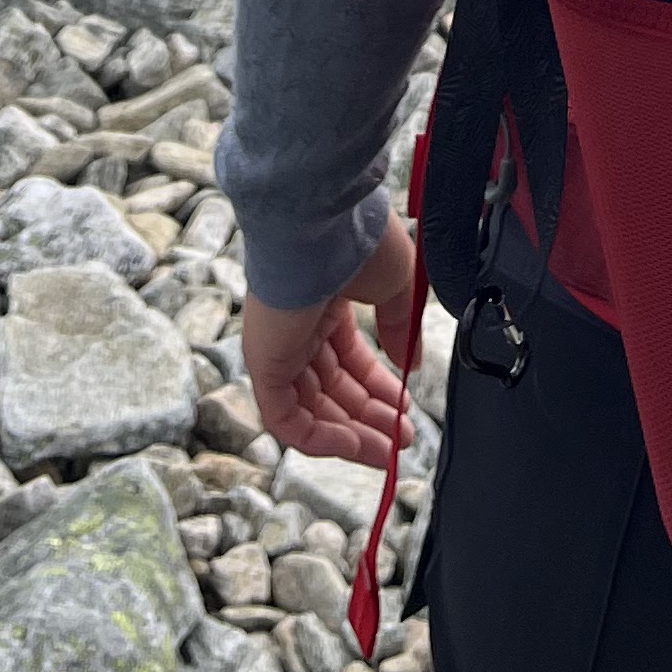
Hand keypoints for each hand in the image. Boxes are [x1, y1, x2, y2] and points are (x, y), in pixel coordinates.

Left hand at [240, 208, 417, 472]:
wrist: (320, 221)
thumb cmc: (357, 240)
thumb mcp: (395, 284)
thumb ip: (399, 327)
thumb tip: (408, 363)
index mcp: (324, 303)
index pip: (348, 359)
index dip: (377, 387)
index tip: (406, 407)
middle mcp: (297, 327)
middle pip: (331, 388)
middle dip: (369, 416)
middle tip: (401, 438)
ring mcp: (278, 347)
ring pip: (311, 409)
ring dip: (351, 435)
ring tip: (388, 450)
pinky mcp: (263, 365)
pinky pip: (287, 419)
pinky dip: (321, 439)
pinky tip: (357, 446)